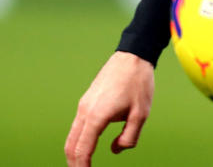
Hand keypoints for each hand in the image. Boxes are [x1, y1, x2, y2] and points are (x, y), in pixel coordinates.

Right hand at [65, 51, 154, 165]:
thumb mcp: (141, 114)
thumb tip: (114, 150)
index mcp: (97, 117)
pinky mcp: (86, 100)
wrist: (132, 56)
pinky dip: (77, 140)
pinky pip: (77, 125)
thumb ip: (129, 137)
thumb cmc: (139, 84)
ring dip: (74, 152)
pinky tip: (85, 146)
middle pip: (71, 145)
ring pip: (71, 136)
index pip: (83, 150)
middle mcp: (85, 111)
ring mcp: (83, 105)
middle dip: (74, 163)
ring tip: (81, 165)